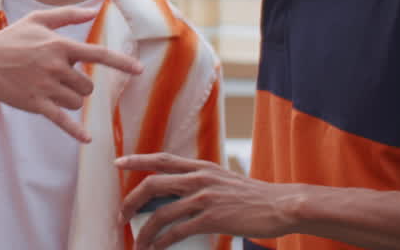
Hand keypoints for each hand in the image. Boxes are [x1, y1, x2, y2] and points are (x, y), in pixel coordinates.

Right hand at [0, 7, 143, 141]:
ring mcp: (45, 85)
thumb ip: (67, 15)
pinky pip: (62, 120)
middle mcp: (56, 66)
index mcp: (59, 45)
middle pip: (87, 86)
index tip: (139, 70)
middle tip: (59, 79)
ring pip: (76, 101)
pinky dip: (75, 130)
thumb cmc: (11, 38)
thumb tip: (94, 11)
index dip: (121, 62)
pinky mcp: (35, 103)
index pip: (97, 54)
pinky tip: (87, 139)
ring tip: (49, 90)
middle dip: (79, 85)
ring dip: (69, 100)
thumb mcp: (37, 20)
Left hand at [117, 153, 304, 248]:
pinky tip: (157, 248)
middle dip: (132, 200)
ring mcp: (205, 198)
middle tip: (122, 215)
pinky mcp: (212, 218)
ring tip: (138, 243)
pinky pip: (178, 231)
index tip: (118, 162)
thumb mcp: (223, 178)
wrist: (281, 205)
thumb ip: (200, 180)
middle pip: (153, 184)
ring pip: (161, 213)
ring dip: (145, 231)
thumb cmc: (253, 195)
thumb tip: (178, 190)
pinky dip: (163, 241)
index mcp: (201, 166)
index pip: (161, 158)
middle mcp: (199, 178)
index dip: (137, 159)